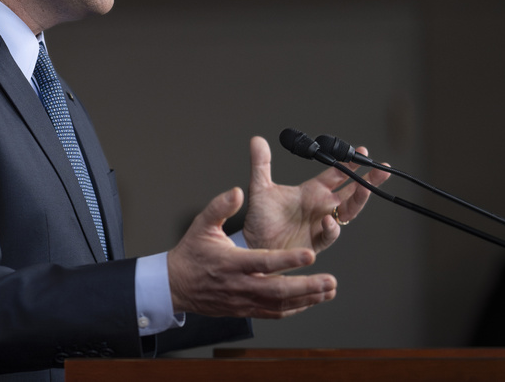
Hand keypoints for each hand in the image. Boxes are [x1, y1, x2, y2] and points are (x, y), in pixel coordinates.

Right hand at [167, 187, 336, 318]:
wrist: (175, 285)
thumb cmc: (191, 253)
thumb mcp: (201, 225)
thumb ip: (220, 207)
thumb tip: (237, 192)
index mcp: (231, 262)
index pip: (263, 261)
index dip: (288, 259)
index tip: (309, 254)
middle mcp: (239, 284)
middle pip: (277, 290)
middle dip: (306, 286)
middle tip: (329, 280)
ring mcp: (243, 300)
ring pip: (279, 304)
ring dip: (307, 299)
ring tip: (328, 291)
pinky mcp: (245, 310)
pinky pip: (273, 313)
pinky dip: (294, 308)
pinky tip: (310, 302)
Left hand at [242, 135, 390, 252]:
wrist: (253, 243)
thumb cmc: (260, 218)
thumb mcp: (260, 187)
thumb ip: (260, 164)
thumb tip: (257, 139)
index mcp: (312, 191)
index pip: (337, 174)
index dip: (348, 163)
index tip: (361, 150)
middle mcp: (321, 206)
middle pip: (352, 192)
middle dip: (368, 181)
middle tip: (382, 168)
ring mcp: (321, 224)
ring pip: (348, 211)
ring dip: (359, 200)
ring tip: (366, 188)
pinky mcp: (315, 242)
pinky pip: (329, 234)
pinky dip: (331, 228)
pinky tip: (328, 219)